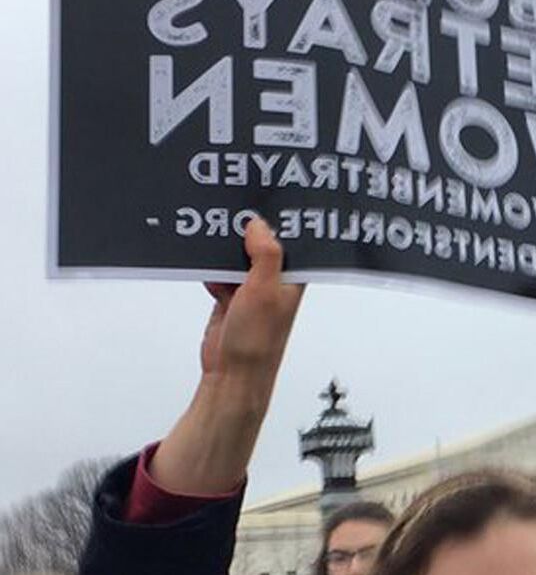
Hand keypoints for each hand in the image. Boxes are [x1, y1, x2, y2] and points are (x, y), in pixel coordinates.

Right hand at [198, 217, 302, 388]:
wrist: (232, 375)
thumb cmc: (257, 343)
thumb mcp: (264, 291)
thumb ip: (265, 254)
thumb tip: (259, 225)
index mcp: (292, 279)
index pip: (289, 239)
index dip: (279, 220)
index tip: (264, 199)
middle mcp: (273, 282)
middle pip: (259, 243)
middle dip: (244, 230)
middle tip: (230, 210)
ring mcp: (250, 290)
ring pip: (236, 257)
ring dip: (223, 250)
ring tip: (213, 233)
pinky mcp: (229, 298)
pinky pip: (218, 272)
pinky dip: (210, 268)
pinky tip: (205, 267)